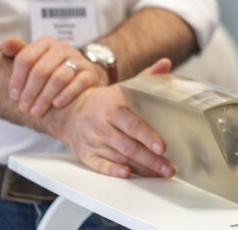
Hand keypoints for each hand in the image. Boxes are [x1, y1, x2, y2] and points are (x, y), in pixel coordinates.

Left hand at [1, 36, 104, 116]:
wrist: (80, 74)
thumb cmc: (51, 68)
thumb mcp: (34, 59)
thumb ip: (18, 52)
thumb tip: (5, 44)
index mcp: (45, 43)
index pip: (25, 58)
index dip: (16, 79)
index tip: (14, 96)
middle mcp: (62, 48)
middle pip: (41, 70)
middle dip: (30, 92)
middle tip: (24, 108)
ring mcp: (78, 59)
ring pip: (59, 77)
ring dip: (45, 97)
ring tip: (36, 111)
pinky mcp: (90, 72)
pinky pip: (79, 83)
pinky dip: (66, 95)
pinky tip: (56, 105)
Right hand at [49, 58, 174, 178]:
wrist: (69, 111)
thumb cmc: (104, 101)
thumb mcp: (123, 87)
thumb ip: (147, 77)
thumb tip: (166, 63)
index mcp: (112, 107)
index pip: (132, 124)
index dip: (147, 136)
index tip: (162, 147)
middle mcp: (101, 125)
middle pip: (128, 145)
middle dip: (150, 159)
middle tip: (168, 168)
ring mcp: (93, 141)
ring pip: (118, 157)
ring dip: (140, 168)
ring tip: (159, 173)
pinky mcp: (86, 154)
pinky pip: (99, 165)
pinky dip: (112, 171)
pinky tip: (127, 174)